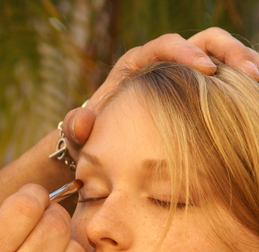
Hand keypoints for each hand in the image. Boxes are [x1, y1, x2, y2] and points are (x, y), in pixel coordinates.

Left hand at [61, 27, 258, 158]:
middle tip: (250, 73)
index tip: (206, 70)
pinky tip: (256, 97)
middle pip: (202, 41)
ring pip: (220, 55)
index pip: (164, 44)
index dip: (187, 52)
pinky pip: (225, 78)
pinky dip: (241, 82)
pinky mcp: (198, 90)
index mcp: (136, 64)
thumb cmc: (92, 137)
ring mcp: (184, 74)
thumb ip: (75, 128)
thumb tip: (83, 120)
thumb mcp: (79, 135)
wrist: (105, 145)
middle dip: (228, 52)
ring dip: (243, 63)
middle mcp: (163, 62)